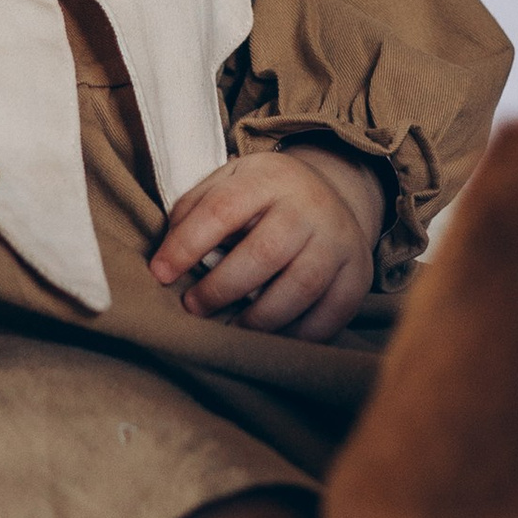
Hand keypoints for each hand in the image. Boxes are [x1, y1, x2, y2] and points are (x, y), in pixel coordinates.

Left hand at [150, 145, 387, 344]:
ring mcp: (339, 240)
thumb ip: (194, 211)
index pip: (222, 209)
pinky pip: (331, 314)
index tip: (159, 274)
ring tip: (230, 328)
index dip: (187, 244)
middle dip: (221, 288)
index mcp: (269, 177)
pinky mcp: (358, 274)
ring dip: (258, 318)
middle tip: (194, 307)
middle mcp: (310, 205)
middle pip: (265, 252)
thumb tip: (166, 258)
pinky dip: (298, 335)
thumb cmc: (262, 199)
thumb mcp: (228, 184)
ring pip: (301, 286)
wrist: (330, 196)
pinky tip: (270, 340)